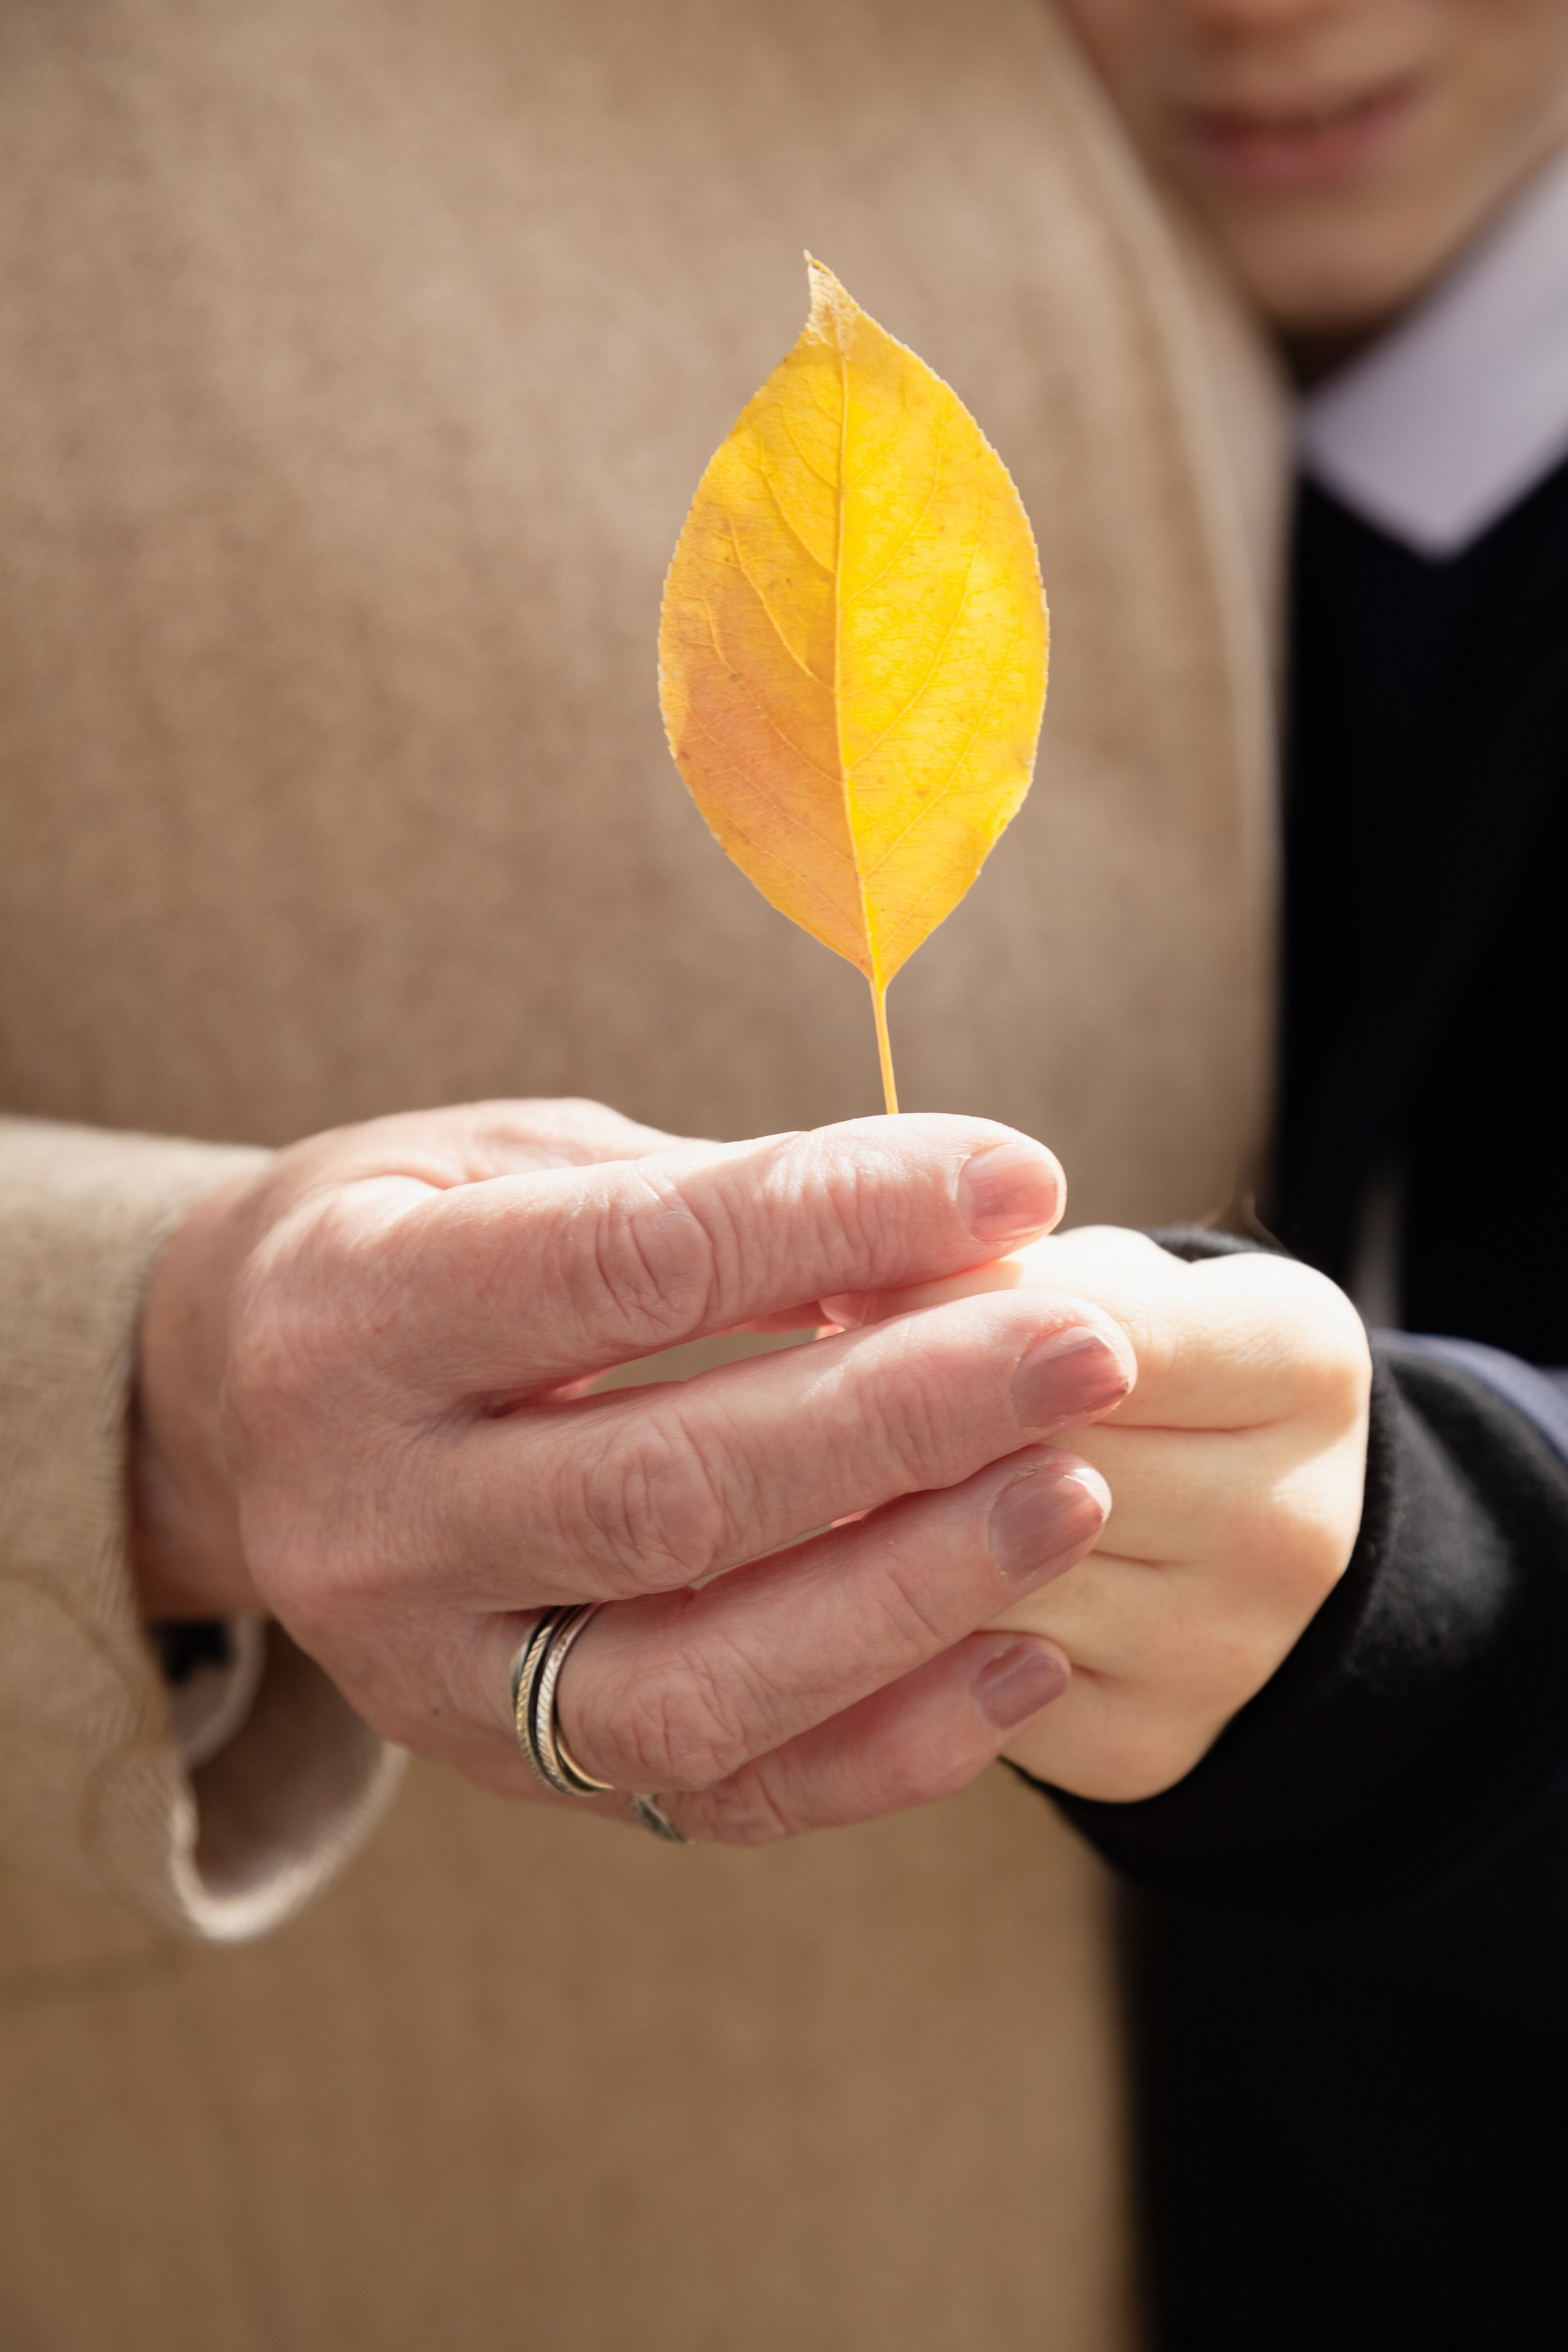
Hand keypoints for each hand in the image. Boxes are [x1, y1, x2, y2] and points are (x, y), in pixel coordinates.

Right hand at [133, 1100, 1135, 1842]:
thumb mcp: (523, 1160)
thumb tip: (956, 1246)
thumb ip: (719, 1202)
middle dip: (904, 1421)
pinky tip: (1023, 1657)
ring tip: (1075, 1494)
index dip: (837, 1219)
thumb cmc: (426, 1241)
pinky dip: (884, 1747)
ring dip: (907, 1596)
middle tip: (1085, 1353)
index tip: (1014, 1185)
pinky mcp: (504, 1771)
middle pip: (664, 1492)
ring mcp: (423, 1675)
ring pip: (686, 1685)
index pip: (629, 1268)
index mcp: (351, 1315)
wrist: (250, 1408)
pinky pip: (712, 1799)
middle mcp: (363, 1519)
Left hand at [827, 1227, 1371, 1801]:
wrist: (1226, 1534)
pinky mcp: (1144, 1747)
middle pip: (1039, 1462)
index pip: (1096, 1326)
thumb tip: (837, 1283)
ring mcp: (1226, 1653)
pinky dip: (884, 1635)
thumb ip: (994, 1275)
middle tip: (766, 1392)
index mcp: (1302, 1362)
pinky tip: (823, 1587)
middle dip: (896, 1427)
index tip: (833, 1282)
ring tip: (779, 1483)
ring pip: (988, 1583)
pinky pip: (967, 1692)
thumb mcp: (1103, 1279)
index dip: (945, 1304)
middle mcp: (1291, 1521)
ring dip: (864, 1533)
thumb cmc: (1132, 1363)